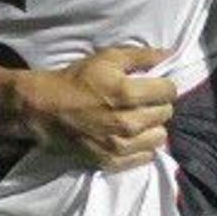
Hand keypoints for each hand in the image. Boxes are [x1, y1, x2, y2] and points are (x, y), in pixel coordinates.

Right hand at [16, 43, 178, 168]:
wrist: (45, 110)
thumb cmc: (77, 80)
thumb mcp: (107, 58)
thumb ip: (142, 56)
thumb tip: (171, 54)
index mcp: (126, 93)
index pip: (169, 91)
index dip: (163, 85)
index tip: (154, 85)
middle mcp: (127, 122)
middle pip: (166, 114)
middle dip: (157, 105)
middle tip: (143, 101)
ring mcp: (120, 145)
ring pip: (160, 136)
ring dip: (152, 127)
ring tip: (139, 119)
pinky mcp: (112, 161)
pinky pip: (146, 156)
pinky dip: (143, 146)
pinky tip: (131, 136)